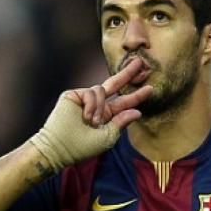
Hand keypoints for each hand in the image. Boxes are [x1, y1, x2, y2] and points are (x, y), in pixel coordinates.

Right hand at [30, 59, 153, 171]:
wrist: (60, 147)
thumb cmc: (82, 148)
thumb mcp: (107, 137)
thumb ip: (121, 123)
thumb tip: (137, 111)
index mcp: (105, 117)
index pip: (123, 103)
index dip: (136, 96)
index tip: (150, 89)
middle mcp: (96, 106)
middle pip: (114, 85)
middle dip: (127, 74)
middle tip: (140, 62)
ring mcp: (84, 99)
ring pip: (102, 90)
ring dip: (101, 107)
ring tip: (93, 122)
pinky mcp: (74, 95)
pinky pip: (91, 92)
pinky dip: (92, 105)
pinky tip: (86, 116)